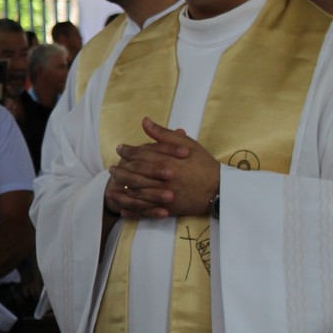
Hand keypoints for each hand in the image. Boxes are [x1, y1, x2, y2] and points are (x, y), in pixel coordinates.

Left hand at [105, 117, 219, 218]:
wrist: (220, 189)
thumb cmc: (204, 164)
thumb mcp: (187, 144)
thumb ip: (164, 134)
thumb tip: (145, 121)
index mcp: (167, 160)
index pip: (140, 154)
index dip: (127, 151)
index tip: (120, 148)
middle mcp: (163, 178)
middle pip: (134, 174)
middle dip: (120, 170)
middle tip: (112, 167)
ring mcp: (165, 195)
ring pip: (136, 193)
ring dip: (122, 189)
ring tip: (114, 184)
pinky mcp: (168, 209)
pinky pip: (146, 211)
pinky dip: (132, 210)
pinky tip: (122, 208)